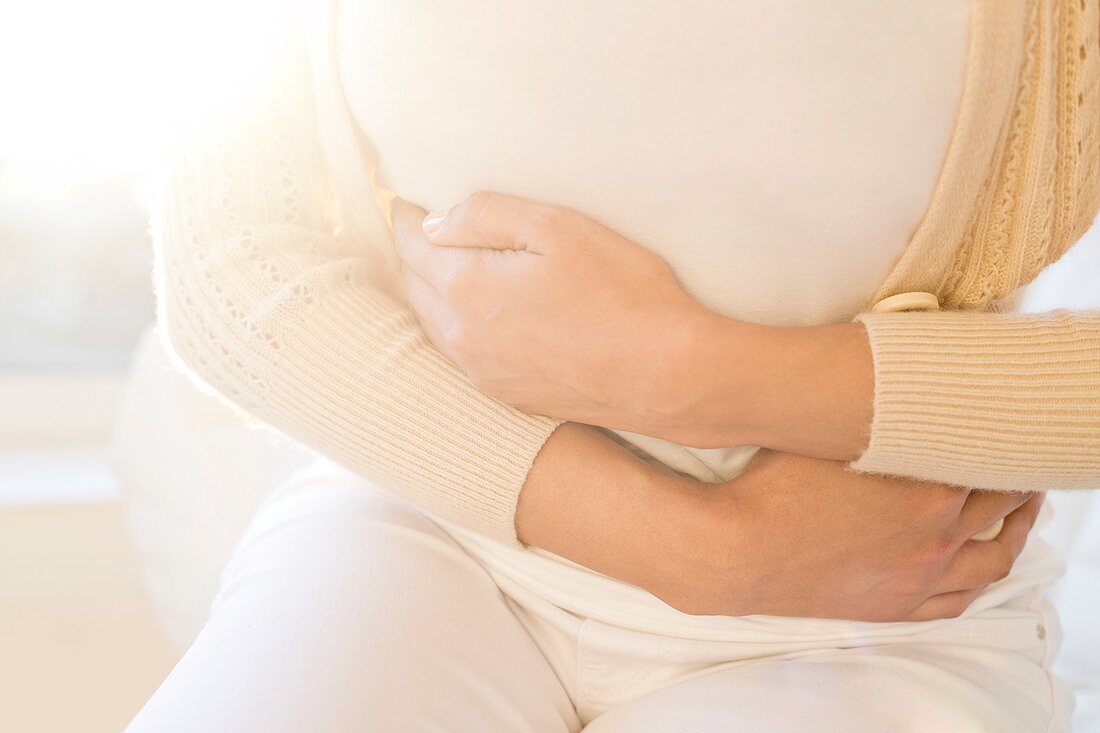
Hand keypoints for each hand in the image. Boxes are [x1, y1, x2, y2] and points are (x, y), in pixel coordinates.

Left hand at [391, 193, 707, 430]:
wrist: (664, 374)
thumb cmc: (620, 291)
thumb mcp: (556, 227)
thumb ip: (484, 216)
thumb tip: (433, 222)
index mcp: (465, 287)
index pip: (412, 243)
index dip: (405, 216)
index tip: (404, 199)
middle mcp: (460, 335)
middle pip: (413, 284)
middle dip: (413, 252)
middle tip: (421, 227)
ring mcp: (480, 370)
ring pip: (431, 322)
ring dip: (428, 291)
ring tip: (440, 265)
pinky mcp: (504, 394)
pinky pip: (457, 352)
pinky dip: (452, 325)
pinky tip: (472, 314)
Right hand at [656, 451, 1042, 621]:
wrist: (737, 550)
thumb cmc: (772, 487)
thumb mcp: (827, 436)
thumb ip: (877, 420)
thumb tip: (898, 392)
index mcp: (927, 493)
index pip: (984, 461)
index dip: (992, 440)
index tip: (991, 424)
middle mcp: (935, 539)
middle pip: (998, 507)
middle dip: (1014, 481)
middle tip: (1017, 461)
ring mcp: (917, 579)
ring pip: (991, 561)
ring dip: (1014, 533)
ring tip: (1018, 513)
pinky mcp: (892, 606)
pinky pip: (956, 602)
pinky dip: (977, 583)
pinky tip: (976, 567)